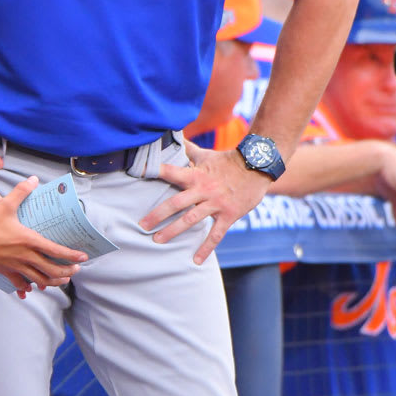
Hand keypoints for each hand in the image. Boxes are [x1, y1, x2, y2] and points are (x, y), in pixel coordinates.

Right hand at [0, 175, 87, 295]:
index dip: (71, 256)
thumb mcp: (5, 205)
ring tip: (62, 279)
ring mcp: (16, 267)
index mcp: (28, 241)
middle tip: (76, 270)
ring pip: (40, 280)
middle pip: (51, 270)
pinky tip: (31, 289)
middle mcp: (25, 257)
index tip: (83, 257)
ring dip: (53, 282)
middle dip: (67, 272)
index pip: (55, 251)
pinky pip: (20, 284)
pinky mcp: (6, 272)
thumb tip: (33, 179)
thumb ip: (21, 192)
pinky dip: (28, 288)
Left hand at [136, 142, 270, 264]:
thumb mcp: (206, 154)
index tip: (138, 173)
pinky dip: (206, 248)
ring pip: (191, 220)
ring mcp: (216, 204)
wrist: (257, 167)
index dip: (156, 171)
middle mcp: (203, 190)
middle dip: (157, 214)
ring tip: (158, 240)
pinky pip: (215, 234)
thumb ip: (188, 149)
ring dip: (173, 231)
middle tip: (142, 225)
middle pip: (176, 203)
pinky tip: (196, 260)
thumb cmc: (227, 161)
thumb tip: (173, 135)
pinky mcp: (228, 215)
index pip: (172, 172)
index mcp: (196, 174)